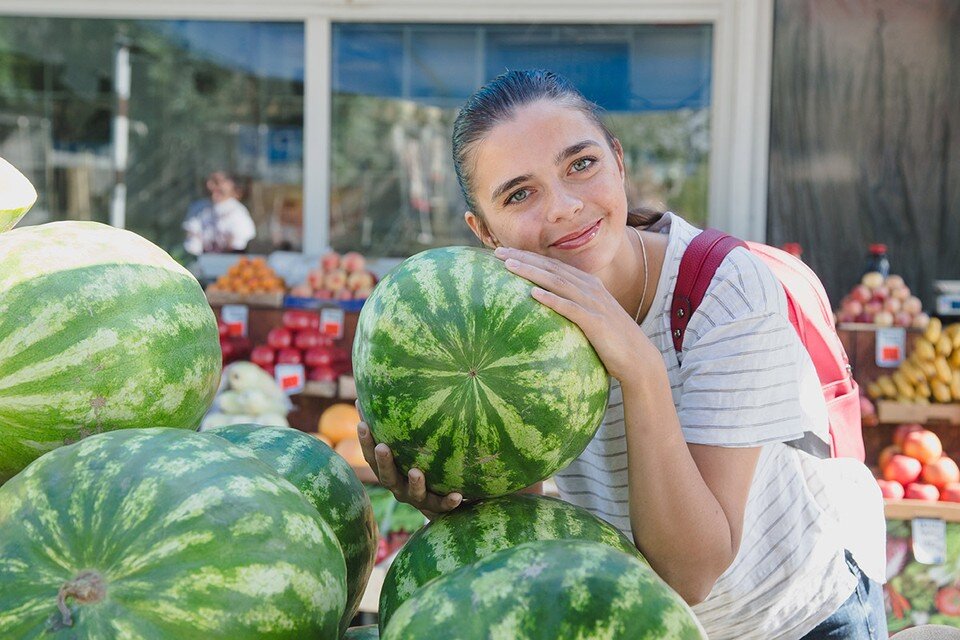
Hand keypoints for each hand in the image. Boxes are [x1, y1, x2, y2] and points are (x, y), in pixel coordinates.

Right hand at [355, 401, 462, 519]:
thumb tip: (383, 390)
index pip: (371, 456)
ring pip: (412, 494)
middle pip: (386, 476)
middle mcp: (399, 486)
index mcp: (389, 470)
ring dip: (415, 483)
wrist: (440, 502)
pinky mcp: (436, 507)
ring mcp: (416, 498)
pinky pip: (442, 506)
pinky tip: (457, 494)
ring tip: (417, 471)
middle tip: (383, 446)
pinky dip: (448, 501)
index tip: (362, 423)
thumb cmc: (420, 464)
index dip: (365, 441)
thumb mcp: (407, 447)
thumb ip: (397, 425)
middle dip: (383, 462)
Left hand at [494, 246, 652, 382]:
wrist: (639, 359)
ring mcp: (594, 304)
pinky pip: (570, 308)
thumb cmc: (610, 341)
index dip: (528, 256)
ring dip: (532, 272)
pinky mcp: (596, 322)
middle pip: (551, 268)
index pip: (553, 265)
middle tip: (497, 252)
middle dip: (524, 258)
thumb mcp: (589, 317)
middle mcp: (590, 288)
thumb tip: (543, 308)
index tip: (504, 251)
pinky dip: (551, 299)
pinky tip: (533, 294)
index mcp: (587, 284)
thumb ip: (571, 307)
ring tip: (509, 266)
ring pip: (557, 282)